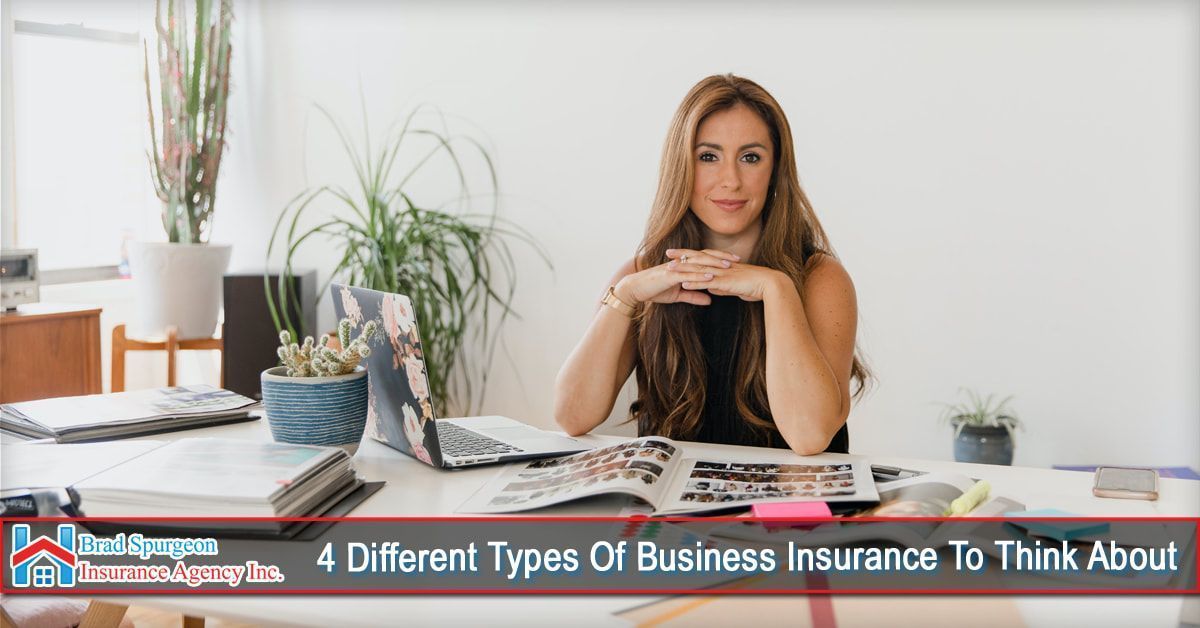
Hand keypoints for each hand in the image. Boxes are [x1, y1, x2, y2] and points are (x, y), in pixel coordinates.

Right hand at [614, 248, 741, 306]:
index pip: (704, 258)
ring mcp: (676, 267)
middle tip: (738, 259)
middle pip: (705, 256)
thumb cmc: (654, 290)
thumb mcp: (678, 295)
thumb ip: (694, 296)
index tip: (734, 261)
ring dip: (714, 264)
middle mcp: (681, 262)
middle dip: (722, 257)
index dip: (719, 258)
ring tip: (728, 266)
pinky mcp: (670, 275)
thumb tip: (710, 301)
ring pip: (698, 263)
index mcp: (683, 265)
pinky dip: (700, 275)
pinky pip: (688, 274)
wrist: (636, 290)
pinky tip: (711, 276)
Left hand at [664, 248, 787, 302]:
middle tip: (667, 252)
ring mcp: (723, 273)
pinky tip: (683, 285)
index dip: (690, 255)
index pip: (704, 257)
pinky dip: (694, 283)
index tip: (678, 253)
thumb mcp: (734, 288)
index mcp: (724, 266)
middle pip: (698, 259)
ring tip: (669, 268)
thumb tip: (711, 290)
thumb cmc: (755, 286)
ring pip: (699, 270)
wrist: (770, 285)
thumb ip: (722, 287)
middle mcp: (721, 266)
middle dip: (682, 256)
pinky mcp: (726, 282)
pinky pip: (707, 282)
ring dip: (683, 269)